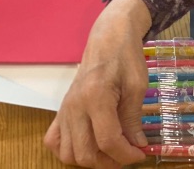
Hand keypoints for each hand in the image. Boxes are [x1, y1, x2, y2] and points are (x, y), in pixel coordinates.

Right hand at [44, 0, 151, 167]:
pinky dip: (69, 150)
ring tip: (111, 151)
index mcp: (95, 98)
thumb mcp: (137, 86)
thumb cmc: (126, 57)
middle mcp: (74, 107)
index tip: (141, 154)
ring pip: (67, 153)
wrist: (108, 37)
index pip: (107, 141)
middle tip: (128, 154)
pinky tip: (88, 144)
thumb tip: (137, 145)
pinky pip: (53, 141)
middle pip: (85, 153)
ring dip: (90, 159)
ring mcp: (64, 109)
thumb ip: (133, 118)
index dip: (126, 155)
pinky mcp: (61, 109)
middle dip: (110, 161)